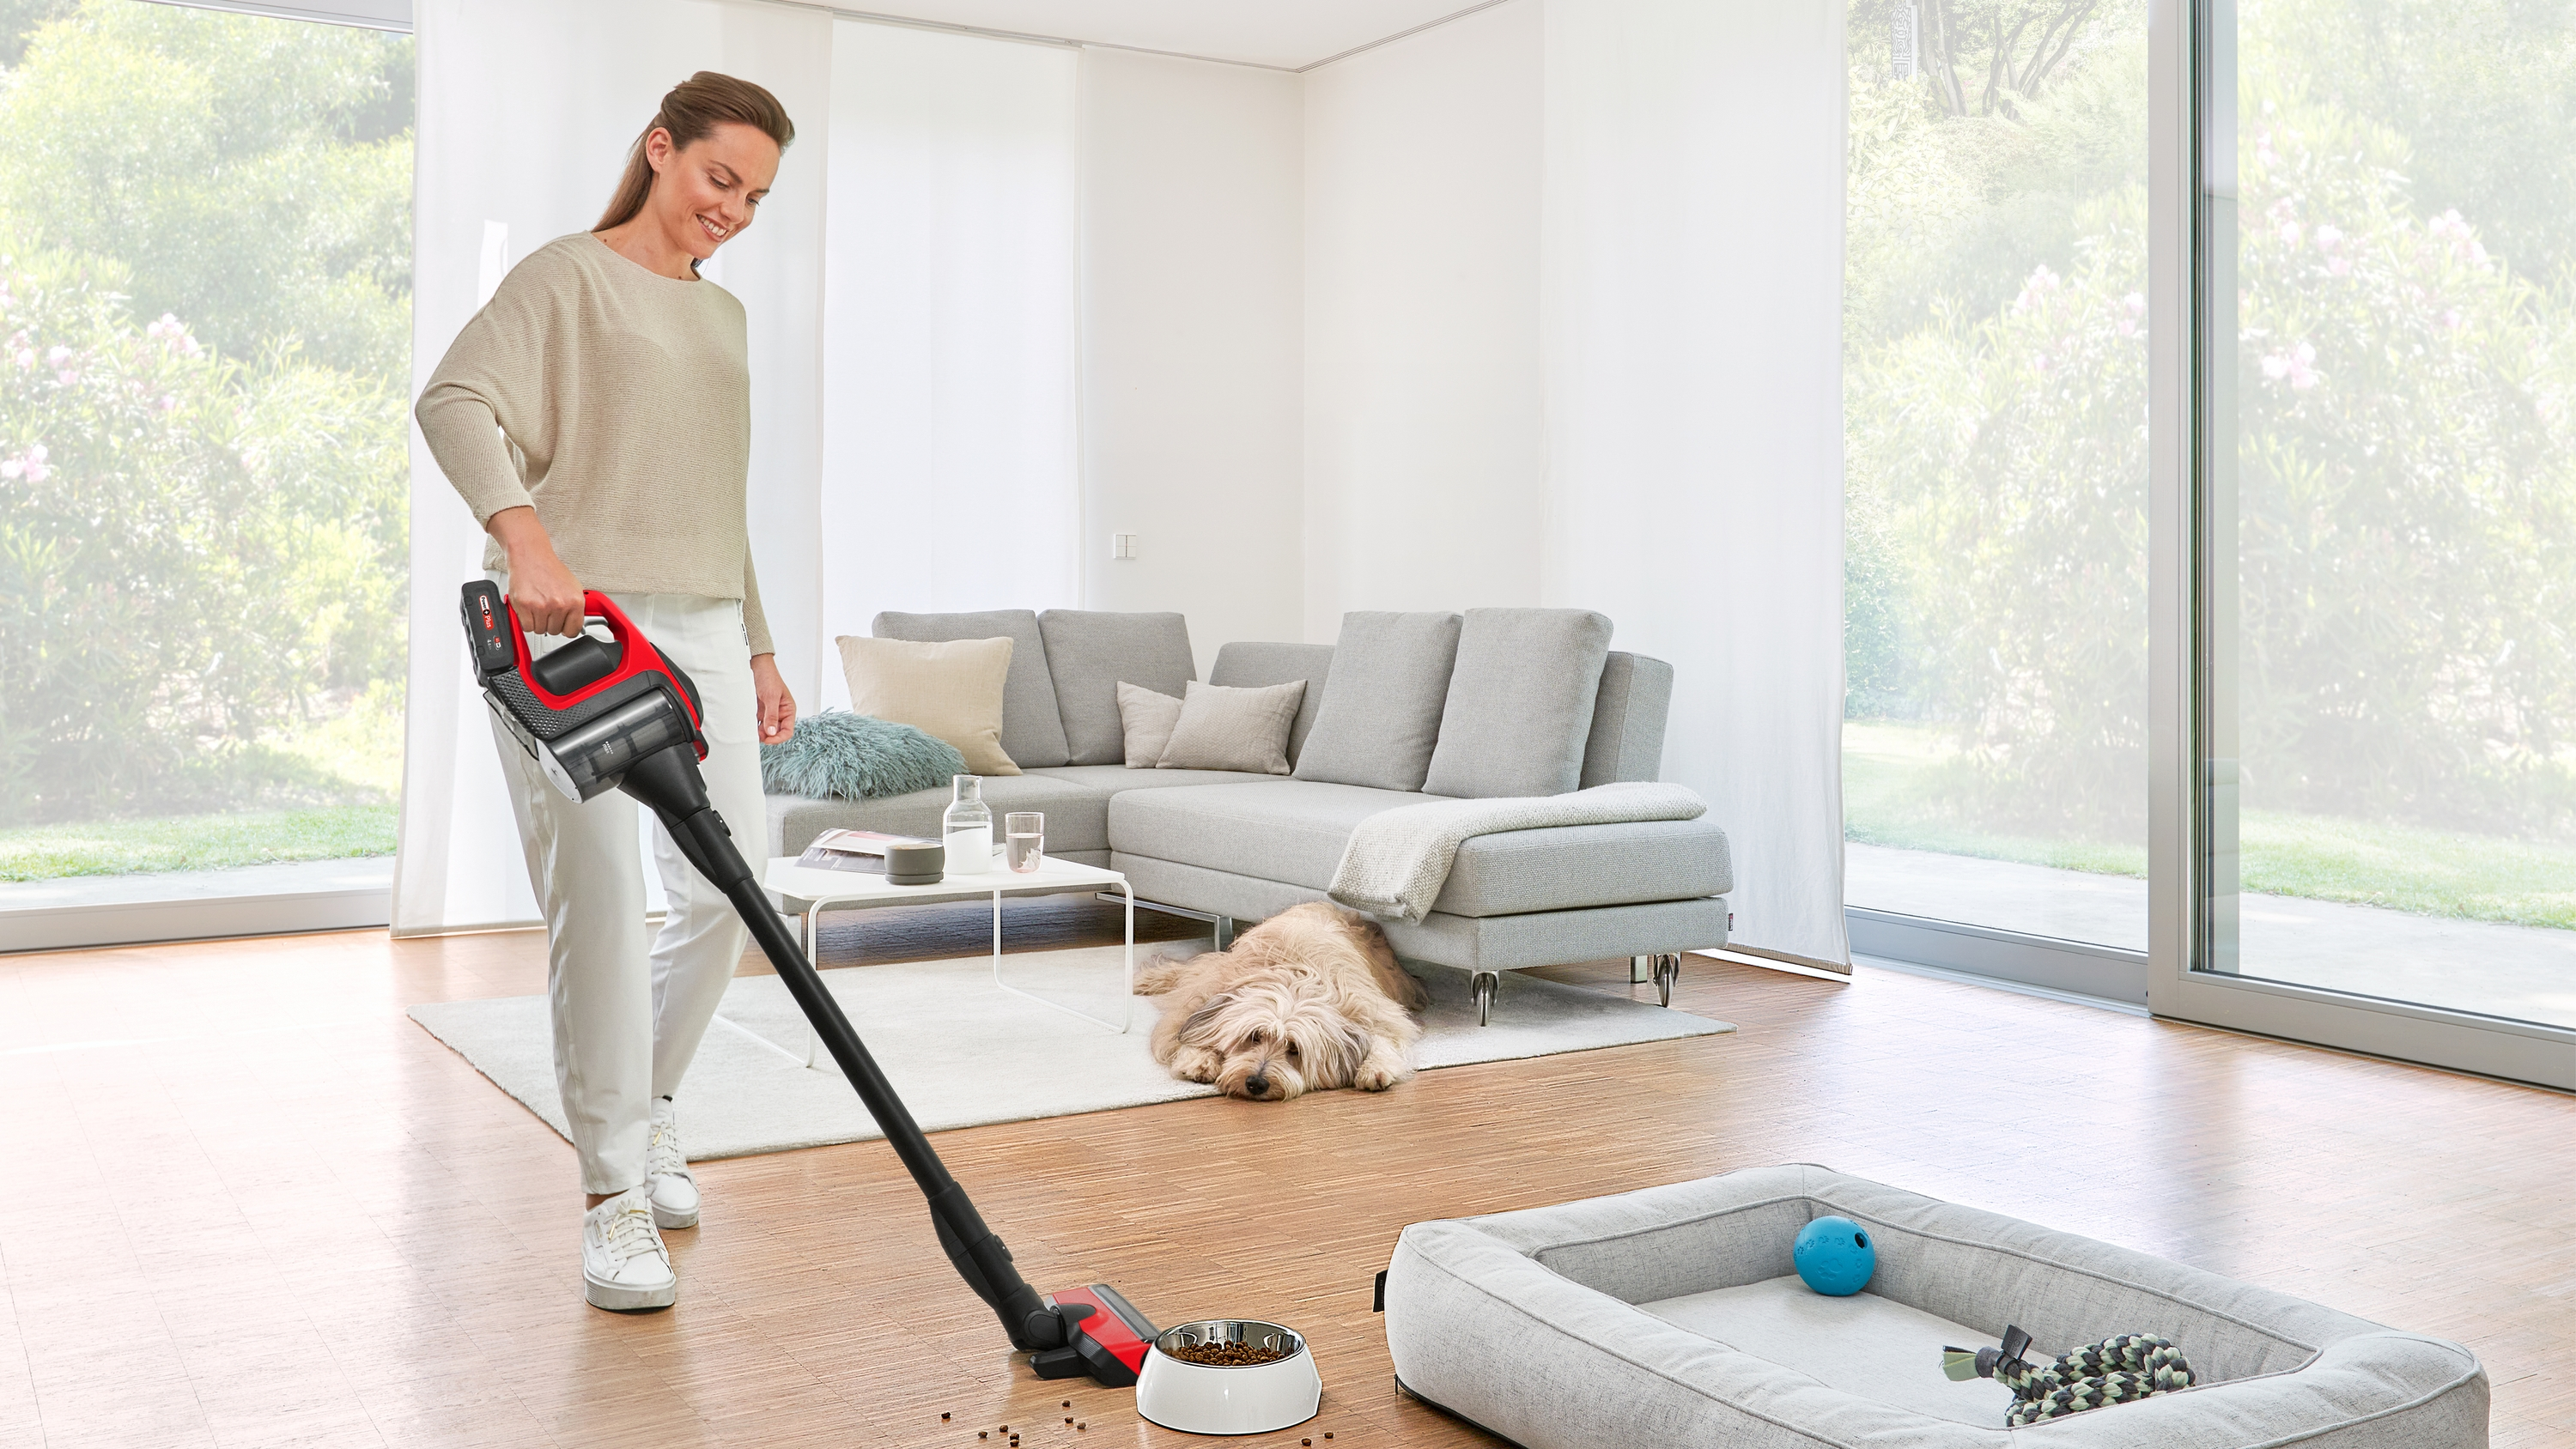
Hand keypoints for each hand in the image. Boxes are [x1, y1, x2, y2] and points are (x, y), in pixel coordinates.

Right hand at [487, 505, 584, 636]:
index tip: (562, 625)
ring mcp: (542, 606)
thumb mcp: (573, 587)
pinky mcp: (525, 606)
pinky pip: (526, 626)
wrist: (530, 556)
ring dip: (537, 622)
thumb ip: (575, 607)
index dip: (566, 628)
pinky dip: (526, 620)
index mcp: (575, 601)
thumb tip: (575, 624)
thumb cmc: (549, 570)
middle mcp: (559, 605)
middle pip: (555, 631)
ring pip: (540, 630)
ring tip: (538, 606)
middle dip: (550, 622)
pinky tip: (529, 608)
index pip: (573, 630)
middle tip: (547, 609)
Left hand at [752, 654, 795, 742]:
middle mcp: (780, 713)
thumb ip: (772, 715)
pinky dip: (755, 727)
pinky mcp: (761, 711)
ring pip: (767, 730)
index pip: (787, 731)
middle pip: (777, 733)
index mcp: (788, 710)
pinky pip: (759, 723)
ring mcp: (770, 713)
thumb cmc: (769, 678)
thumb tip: (772, 732)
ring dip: (760, 733)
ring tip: (753, 730)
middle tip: (758, 735)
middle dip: (768, 736)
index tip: (768, 740)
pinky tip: (750, 725)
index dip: (779, 738)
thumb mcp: (771, 697)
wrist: (758, 667)